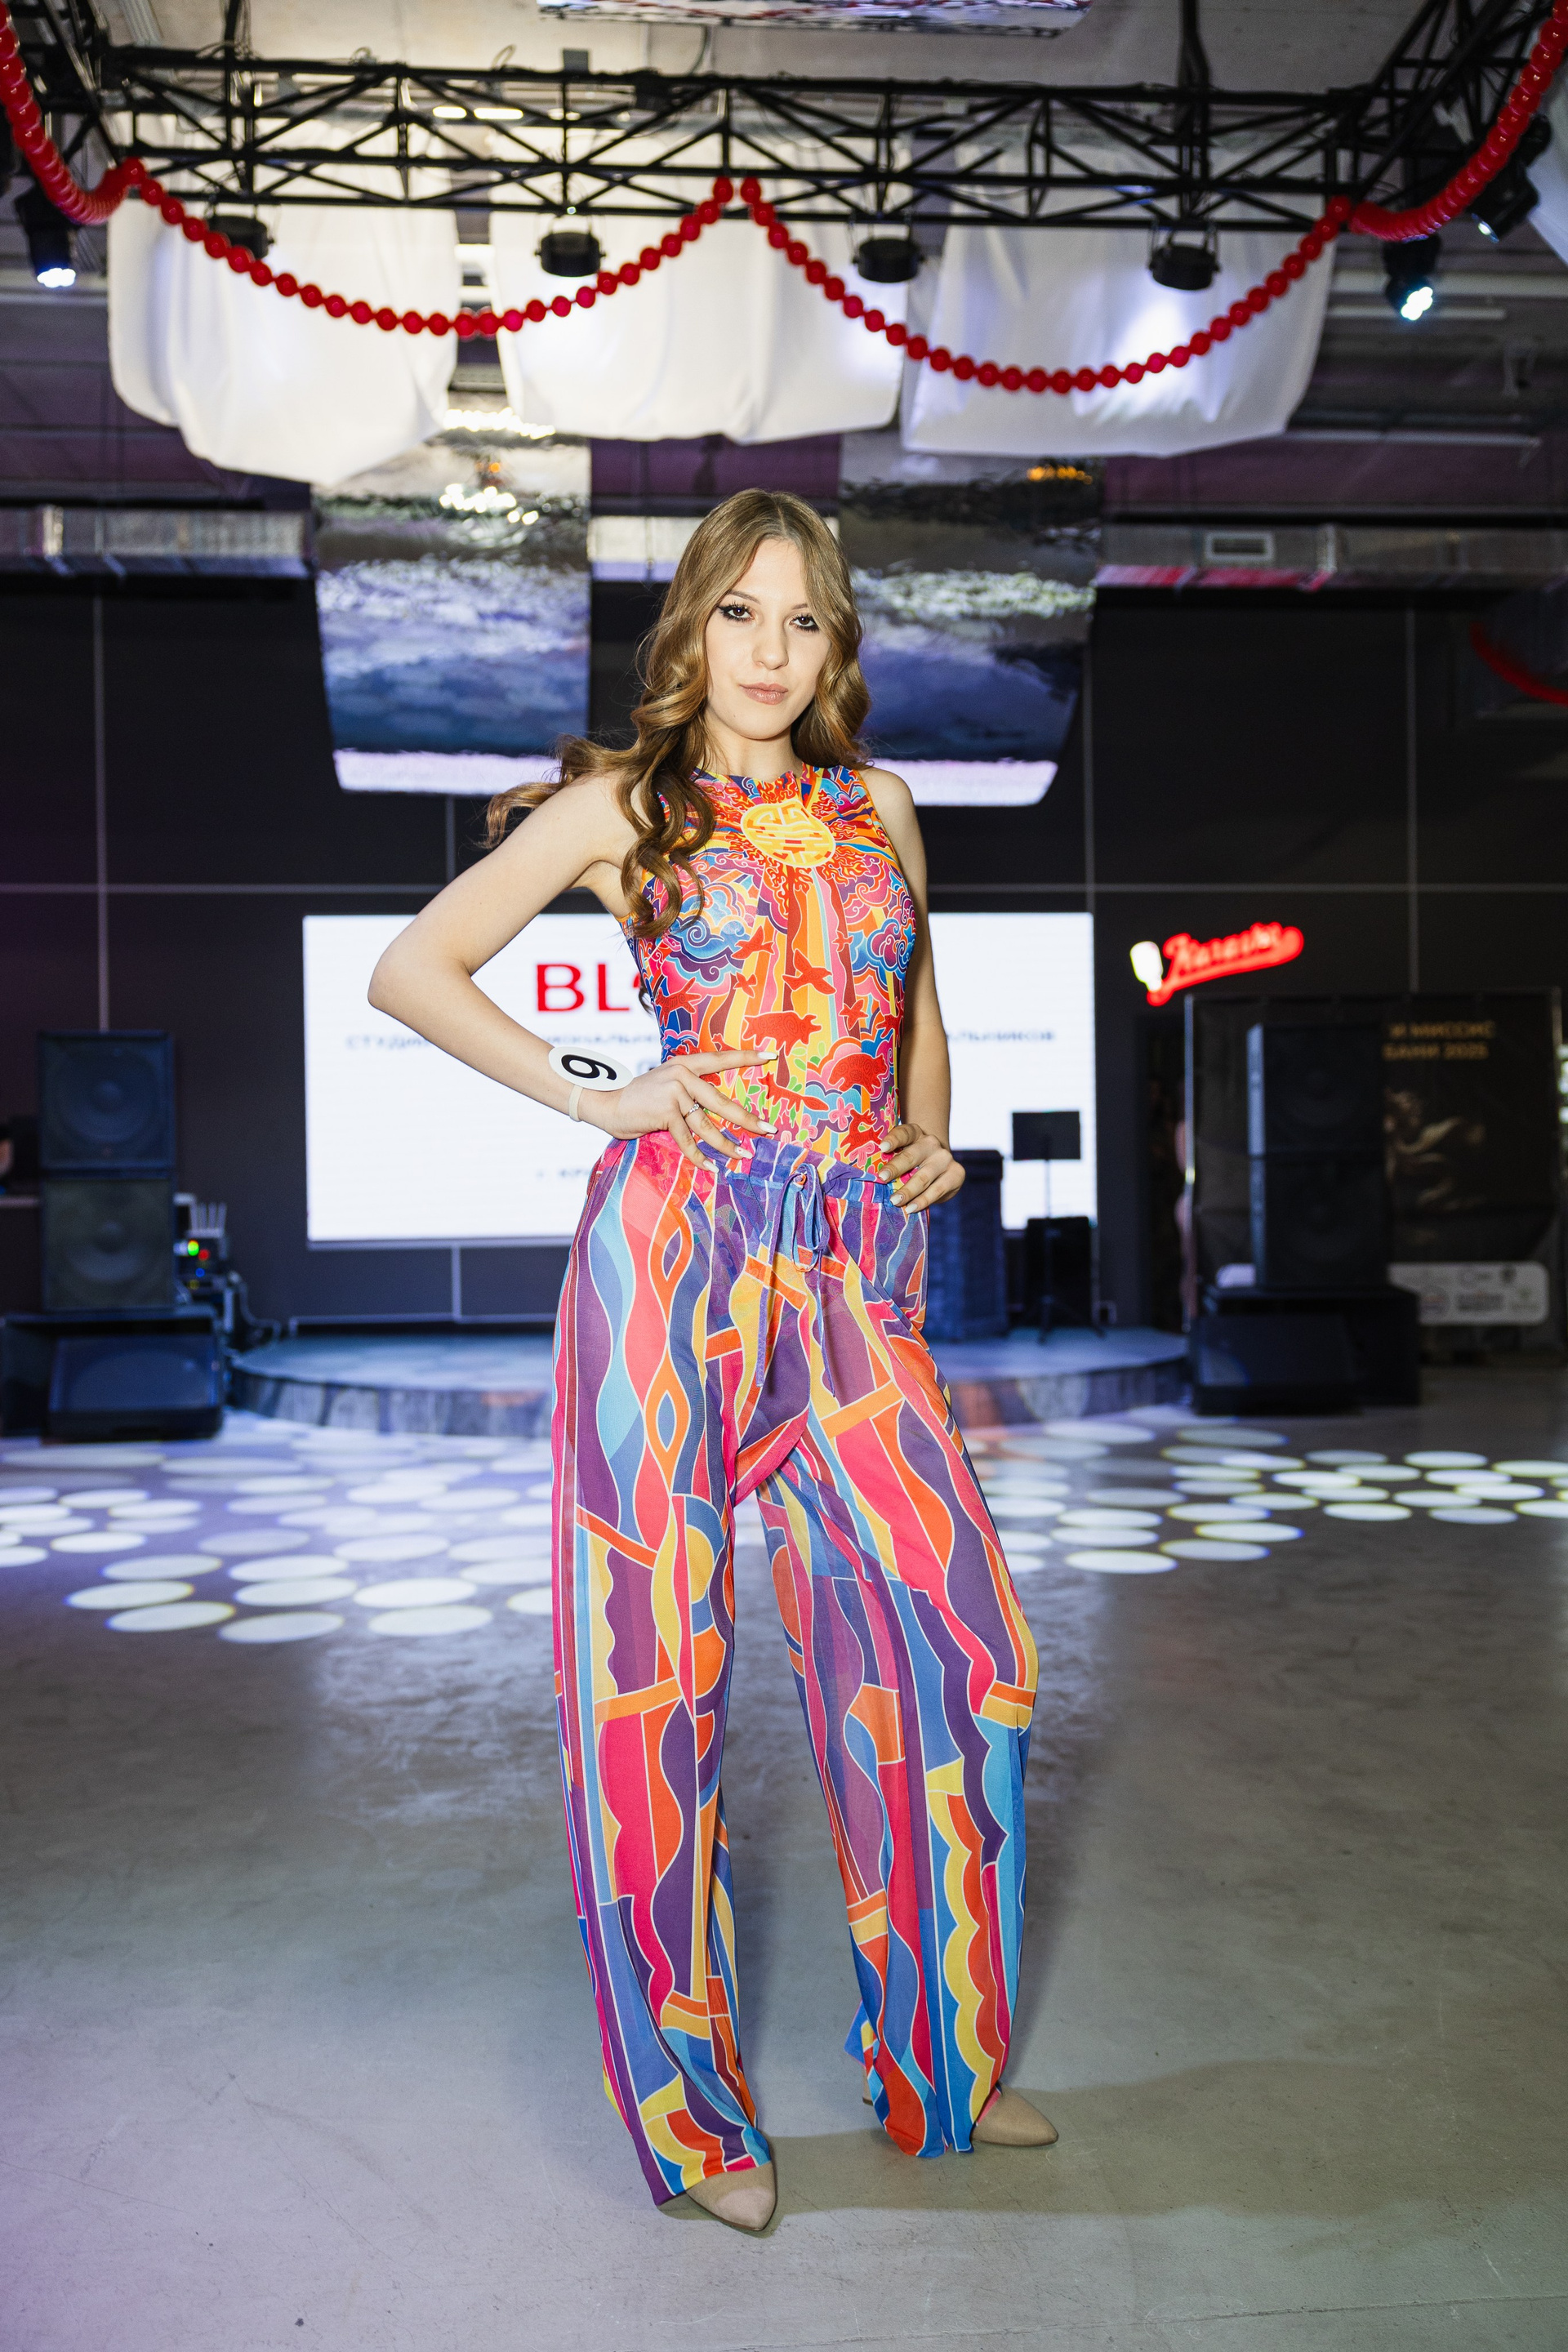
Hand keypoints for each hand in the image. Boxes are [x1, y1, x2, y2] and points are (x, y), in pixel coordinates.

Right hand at [586, 1051, 772, 1169]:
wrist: (606, 1102)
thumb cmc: (638, 1098)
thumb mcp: (666, 1084)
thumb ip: (688, 1090)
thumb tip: (715, 1108)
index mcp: (685, 1064)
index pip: (721, 1058)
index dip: (746, 1057)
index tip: (771, 1055)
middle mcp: (682, 1075)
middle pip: (722, 1101)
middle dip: (747, 1119)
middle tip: (768, 1130)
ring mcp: (674, 1093)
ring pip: (707, 1125)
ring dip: (727, 1144)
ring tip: (743, 1155)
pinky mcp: (665, 1113)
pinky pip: (688, 1140)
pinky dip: (700, 1157)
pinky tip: (712, 1167)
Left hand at [879, 1122, 963, 1210]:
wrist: (940, 1165)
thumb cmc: (912, 1161)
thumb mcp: (903, 1153)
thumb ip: (891, 1159)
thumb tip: (868, 1177)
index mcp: (915, 1133)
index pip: (904, 1133)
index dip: (893, 1139)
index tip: (882, 1148)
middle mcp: (931, 1143)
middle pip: (911, 1156)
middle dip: (895, 1168)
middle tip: (882, 1178)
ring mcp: (945, 1158)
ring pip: (924, 1177)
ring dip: (908, 1191)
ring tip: (894, 1201)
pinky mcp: (956, 1174)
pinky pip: (937, 1191)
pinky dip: (922, 1201)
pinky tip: (911, 1208)